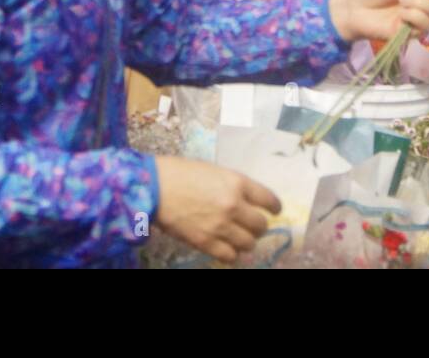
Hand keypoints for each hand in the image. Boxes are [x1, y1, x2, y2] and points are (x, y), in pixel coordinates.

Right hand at [153, 156, 280, 262]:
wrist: (154, 188)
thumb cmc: (182, 173)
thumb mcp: (214, 172)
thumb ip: (233, 187)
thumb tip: (246, 201)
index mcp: (237, 183)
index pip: (269, 200)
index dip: (275, 207)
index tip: (274, 211)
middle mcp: (234, 206)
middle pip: (261, 225)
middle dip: (259, 226)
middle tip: (252, 226)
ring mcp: (221, 227)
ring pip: (249, 244)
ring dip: (247, 241)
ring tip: (239, 238)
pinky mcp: (206, 243)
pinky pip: (230, 256)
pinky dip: (231, 254)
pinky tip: (227, 249)